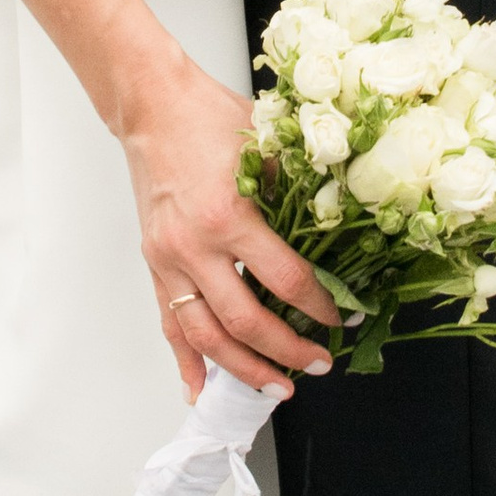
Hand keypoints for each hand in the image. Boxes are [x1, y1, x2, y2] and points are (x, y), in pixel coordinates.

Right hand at [125, 45, 337, 398]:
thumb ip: (301, 195)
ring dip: (243, 369)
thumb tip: (342, 236)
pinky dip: (186, 360)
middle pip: (245, 322)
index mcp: (228, 216)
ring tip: (276, 388)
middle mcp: (194, 245)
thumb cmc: (211, 118)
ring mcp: (168, 259)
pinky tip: (201, 388)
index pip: (284, 280)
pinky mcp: (154, 264)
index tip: (342, 319)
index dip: (319, 307)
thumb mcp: (269, 148)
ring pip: (205, 335)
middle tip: (318, 363)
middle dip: (287, 351)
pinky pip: (170, 323)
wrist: (152, 107)